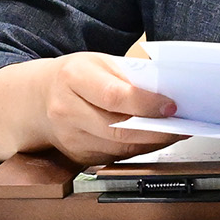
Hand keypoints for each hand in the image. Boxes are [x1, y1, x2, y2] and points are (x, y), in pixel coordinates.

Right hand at [36, 52, 179, 165]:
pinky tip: (153, 140)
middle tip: (182, 126)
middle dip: (156, 131)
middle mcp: (66, 110)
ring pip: (120, 148)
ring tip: (174, 132)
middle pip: (118, 129)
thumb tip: (165, 93)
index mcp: (73, 78)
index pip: (114, 96)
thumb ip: (128, 77)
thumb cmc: (75, 77)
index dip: (146, 104)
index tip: (171, 106)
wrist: (38, 99)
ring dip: (152, 143)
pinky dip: (138, 149)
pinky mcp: (78, 155)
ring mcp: (70, 137)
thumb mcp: (99, 63)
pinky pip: (116, 157)